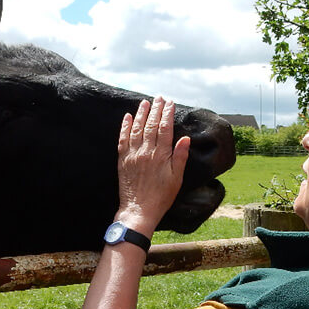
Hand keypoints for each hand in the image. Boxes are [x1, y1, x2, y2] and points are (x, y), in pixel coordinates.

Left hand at [115, 97, 190, 233]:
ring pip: (137, 128)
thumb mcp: (176, 179)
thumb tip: (185, 138)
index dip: (167, 114)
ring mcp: (132, 155)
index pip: (165, 128)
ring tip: (145, 102)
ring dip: (141, 114)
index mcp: (161, 155)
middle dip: (155, 109)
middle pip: (151, 125)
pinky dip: (125, 126)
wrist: (139, 210)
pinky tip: (128, 117)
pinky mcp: (122, 160)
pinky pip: (123, 139)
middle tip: (159, 98)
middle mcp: (146, 152)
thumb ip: (180, 157)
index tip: (170, 103)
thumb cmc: (161, 197)